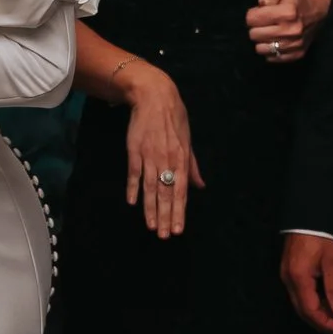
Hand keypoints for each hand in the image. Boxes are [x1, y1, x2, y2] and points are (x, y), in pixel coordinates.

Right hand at [123, 70, 201, 236]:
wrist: (154, 97)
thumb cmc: (174, 118)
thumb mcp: (188, 141)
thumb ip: (193, 166)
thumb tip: (200, 186)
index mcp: (182, 159)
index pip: (181, 191)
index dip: (179, 211)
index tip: (178, 229)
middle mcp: (167, 160)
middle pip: (166, 194)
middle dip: (166, 216)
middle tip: (164, 236)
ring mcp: (150, 156)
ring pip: (151, 188)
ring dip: (150, 209)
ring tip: (151, 226)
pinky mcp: (135, 150)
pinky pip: (134, 173)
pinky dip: (133, 188)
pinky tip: (133, 203)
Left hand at [247, 0, 329, 62]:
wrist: (318, 12)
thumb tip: (261, 5)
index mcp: (287, 12)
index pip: (252, 19)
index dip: (252, 14)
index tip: (258, 13)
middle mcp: (291, 30)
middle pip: (254, 35)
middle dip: (255, 27)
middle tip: (263, 23)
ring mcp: (294, 45)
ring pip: (260, 49)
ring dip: (262, 40)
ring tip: (269, 32)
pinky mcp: (296, 55)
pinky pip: (271, 58)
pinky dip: (270, 50)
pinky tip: (276, 41)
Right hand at [282, 232, 332, 333]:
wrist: (307, 213)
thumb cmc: (321, 235)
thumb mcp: (332, 260)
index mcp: (298, 278)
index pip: (310, 310)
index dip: (325, 323)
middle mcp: (289, 280)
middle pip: (303, 311)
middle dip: (322, 321)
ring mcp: (287, 276)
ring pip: (302, 303)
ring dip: (320, 312)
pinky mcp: (290, 272)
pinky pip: (301, 294)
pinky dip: (315, 301)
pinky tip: (328, 301)